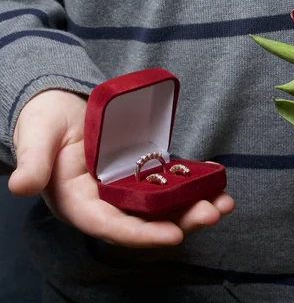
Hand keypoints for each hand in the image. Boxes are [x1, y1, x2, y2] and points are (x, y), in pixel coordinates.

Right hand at [8, 90, 233, 247]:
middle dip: (180, 221)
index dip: (141, 234)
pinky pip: (169, 185)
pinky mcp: (141, 174)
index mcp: (78, 202)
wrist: (59, 107)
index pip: (109, 226)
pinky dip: (193, 186)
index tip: (173, 236)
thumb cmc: (44, 122)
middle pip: (145, 221)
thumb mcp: (36, 138)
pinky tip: (216, 184)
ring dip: (194, 207)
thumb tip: (21, 186)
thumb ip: (34, 162)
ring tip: (224, 203)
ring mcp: (126, 190)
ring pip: (162, 207)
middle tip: (212, 213)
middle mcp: (106, 202)